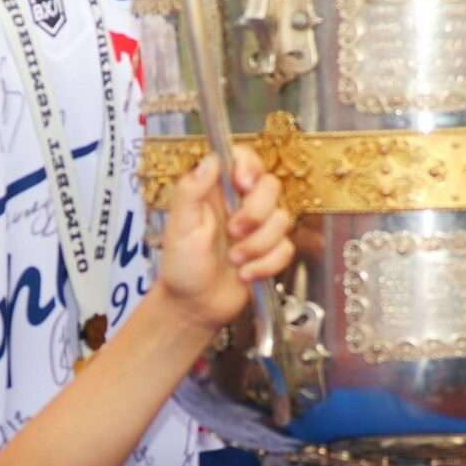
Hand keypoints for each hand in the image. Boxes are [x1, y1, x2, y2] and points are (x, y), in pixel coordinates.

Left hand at [157, 151, 294, 328]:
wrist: (195, 307)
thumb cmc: (182, 268)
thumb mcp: (179, 227)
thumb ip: (191, 190)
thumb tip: (210, 160)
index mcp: (217, 191)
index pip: (243, 158)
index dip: (250, 166)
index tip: (243, 184)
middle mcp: (240, 205)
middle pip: (271, 186)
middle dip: (255, 213)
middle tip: (233, 232)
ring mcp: (258, 228)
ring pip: (282, 219)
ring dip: (258, 245)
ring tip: (234, 260)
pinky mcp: (271, 251)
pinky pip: (286, 249)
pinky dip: (266, 265)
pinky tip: (246, 274)